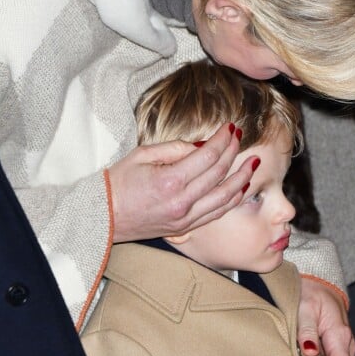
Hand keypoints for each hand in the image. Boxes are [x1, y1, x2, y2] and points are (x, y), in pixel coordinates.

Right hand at [108, 123, 258, 241]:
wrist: (101, 218)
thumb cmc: (118, 183)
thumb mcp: (142, 155)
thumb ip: (176, 149)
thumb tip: (204, 146)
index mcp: (170, 181)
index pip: (208, 156)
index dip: (223, 139)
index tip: (230, 126)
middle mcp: (182, 202)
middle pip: (220, 173)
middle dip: (234, 152)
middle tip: (240, 136)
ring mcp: (185, 219)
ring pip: (225, 197)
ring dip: (243, 178)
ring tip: (253, 162)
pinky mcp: (186, 229)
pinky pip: (217, 213)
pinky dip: (233, 199)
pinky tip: (242, 187)